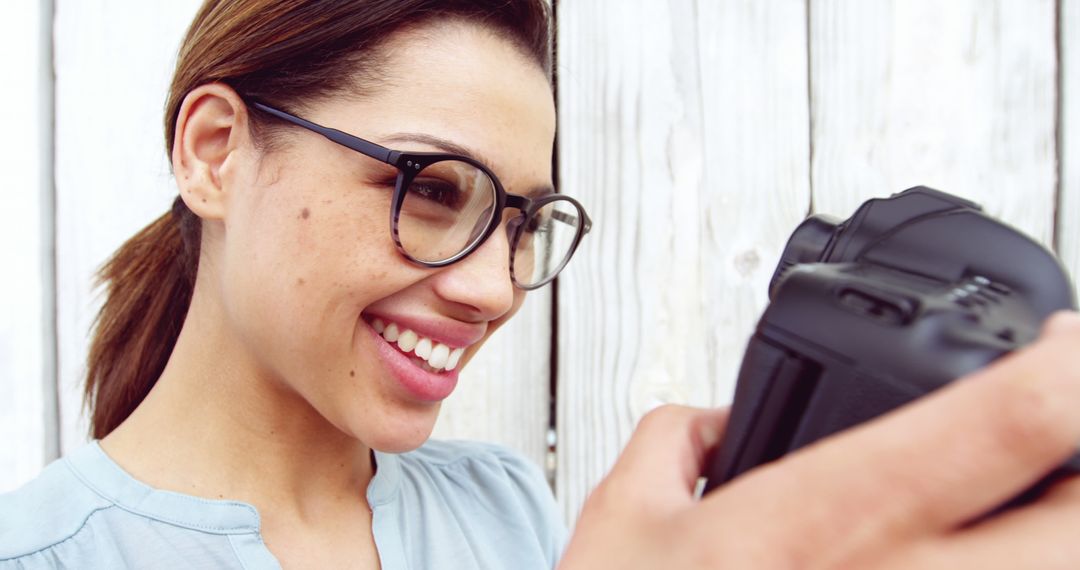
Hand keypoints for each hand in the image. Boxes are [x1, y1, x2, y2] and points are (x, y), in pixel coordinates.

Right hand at [559, 311, 1079, 568]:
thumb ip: (676, 442)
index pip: (1002, 423)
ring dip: (1058, 539)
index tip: (1065, 345)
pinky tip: (973, 559)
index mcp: (827, 518)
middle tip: (1070, 450)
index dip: (1068, 368)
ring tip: (1027, 513)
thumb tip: (717, 422)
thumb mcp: (624, 521)